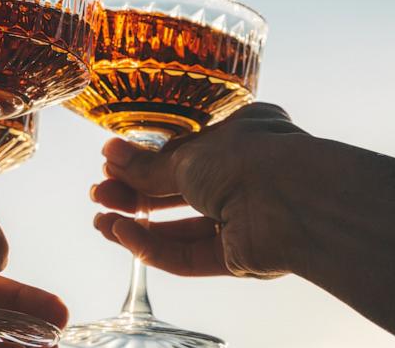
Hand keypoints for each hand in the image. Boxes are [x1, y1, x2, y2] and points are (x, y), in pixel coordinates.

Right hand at [91, 102, 309, 278]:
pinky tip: (123, 235)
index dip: (146, 161)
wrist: (294, 201)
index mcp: (242, 137)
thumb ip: (147, 165)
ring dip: (140, 225)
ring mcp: (245, 219)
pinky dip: (156, 247)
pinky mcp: (241, 257)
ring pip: (183, 227)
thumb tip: (110, 155)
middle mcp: (246, 177)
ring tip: (102, 222)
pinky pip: (192, 255)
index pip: (185, 153)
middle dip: (137, 194)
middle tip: (100, 195)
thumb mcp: (187, 155)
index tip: (111, 164)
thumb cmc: (250, 158)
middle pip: (179, 192)